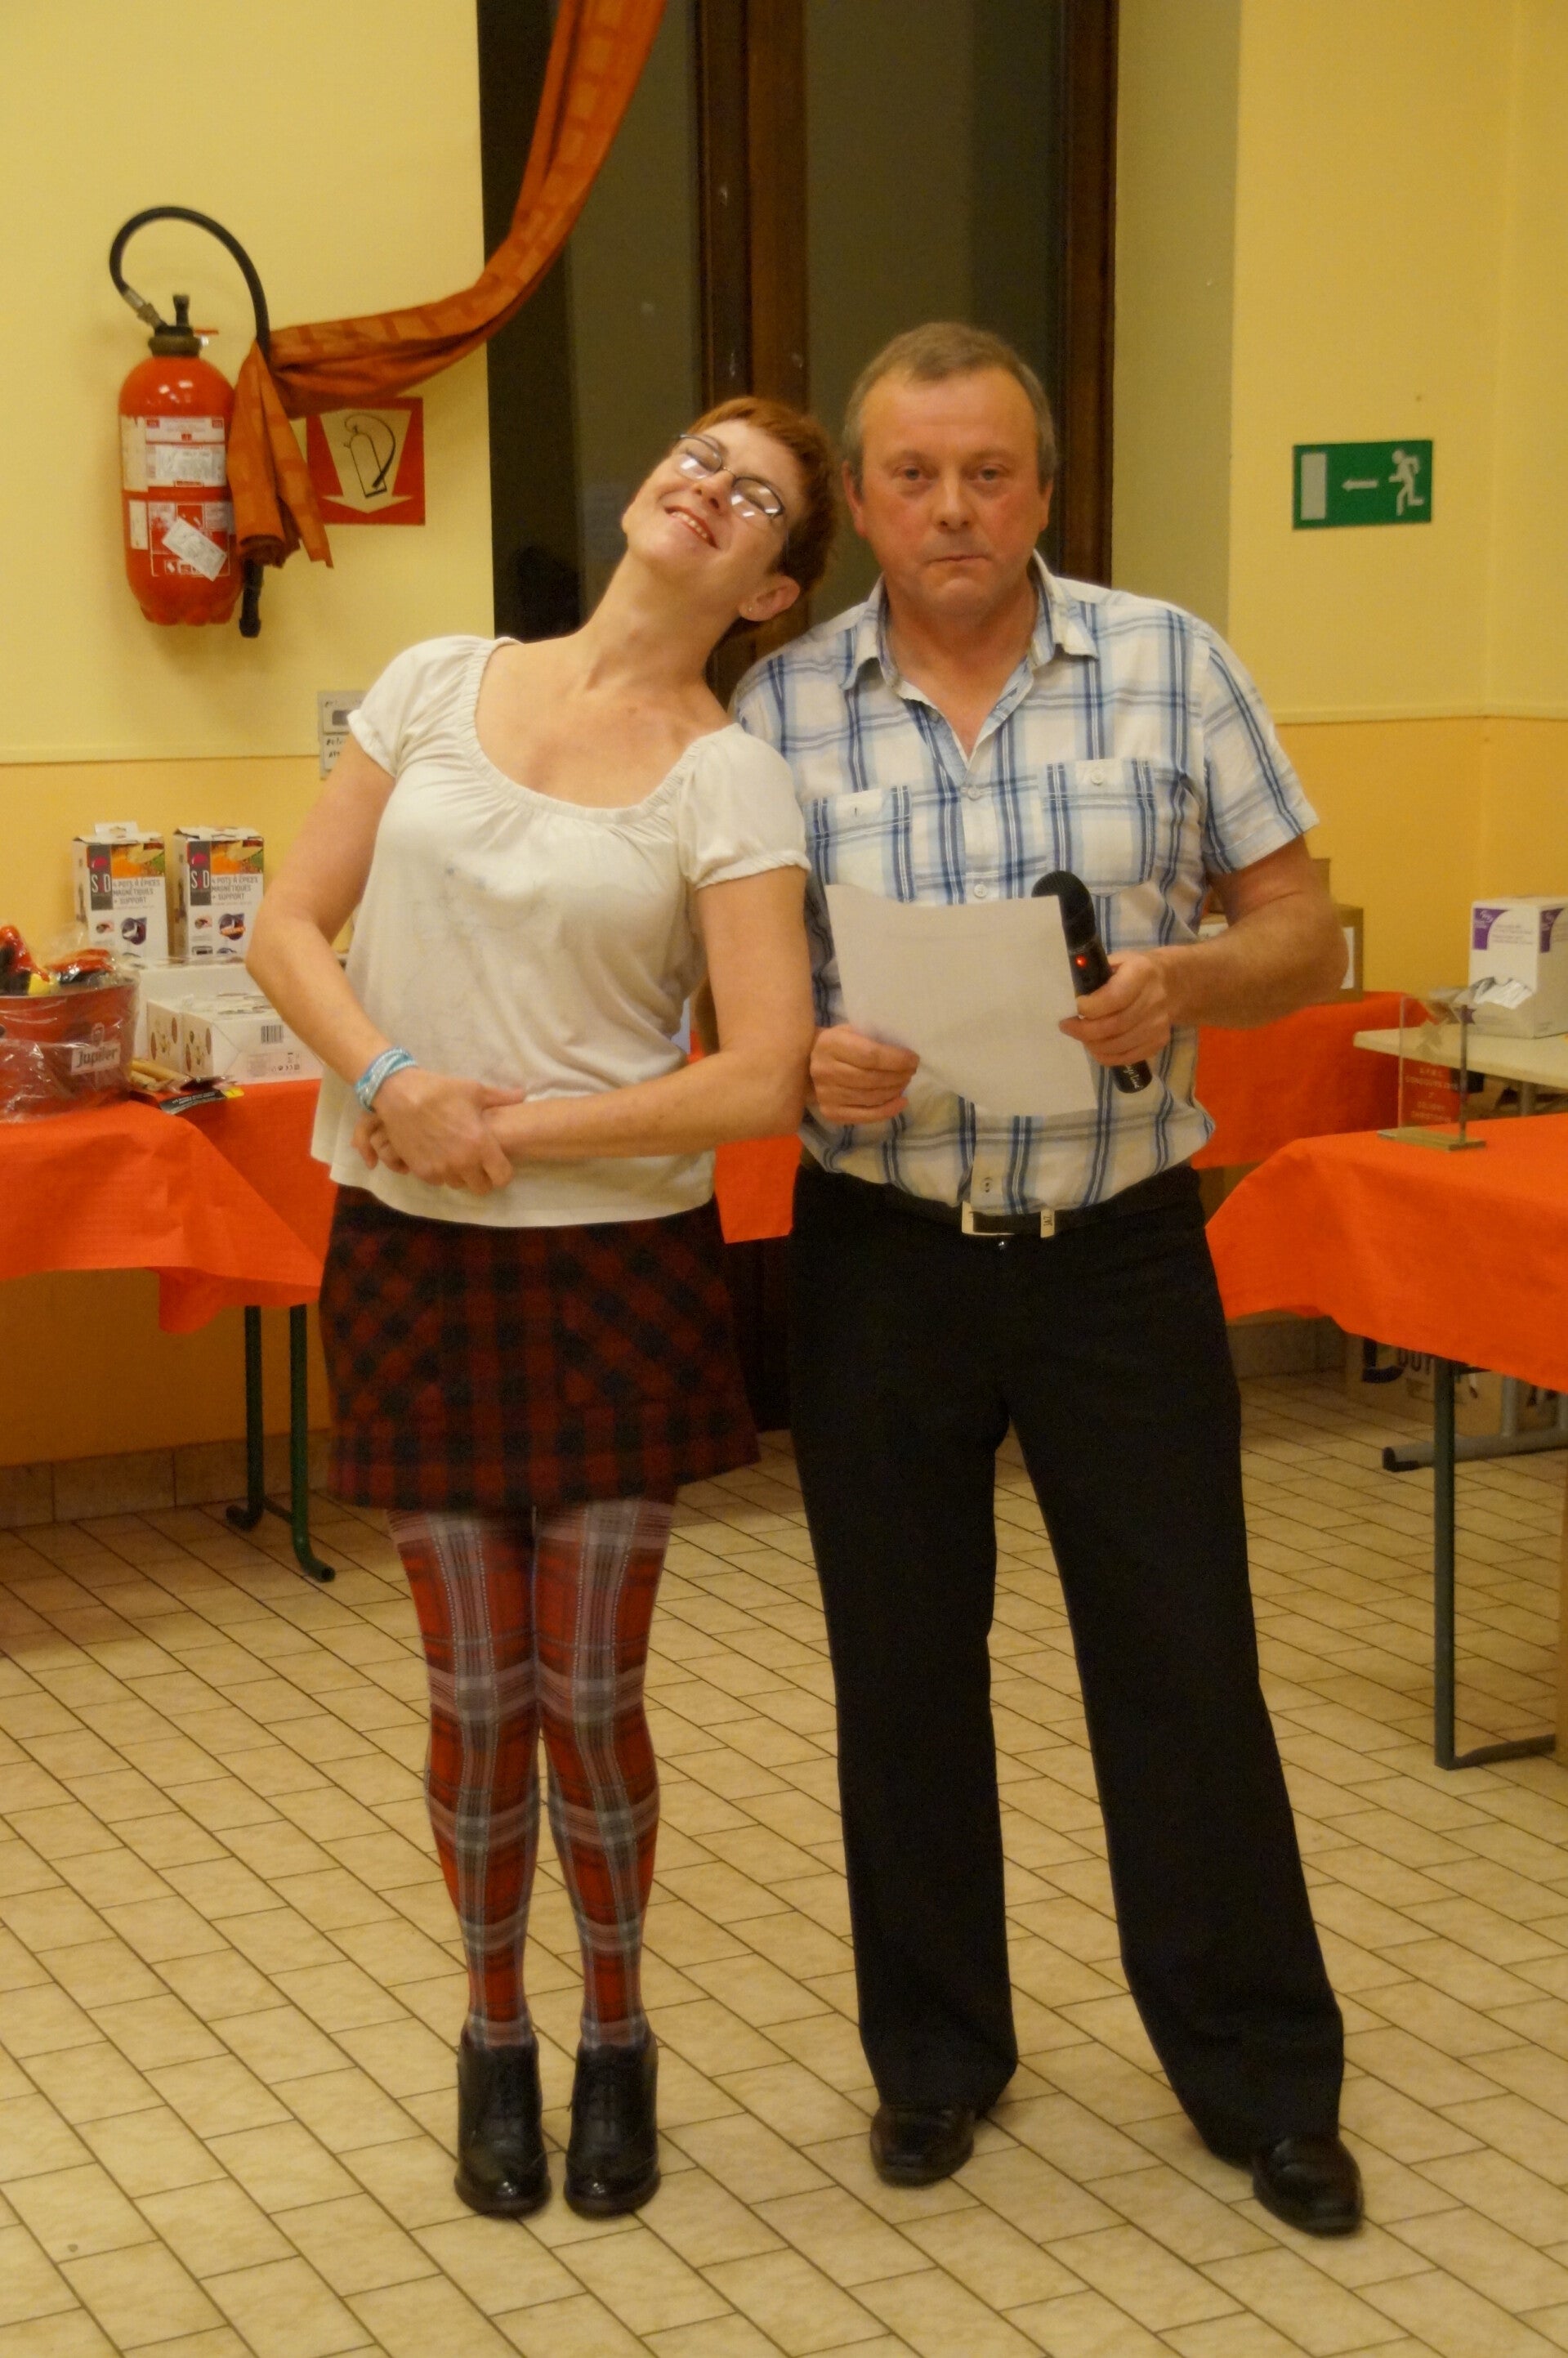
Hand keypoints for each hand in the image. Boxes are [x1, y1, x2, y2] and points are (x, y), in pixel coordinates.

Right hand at [353, 1069, 524, 1193]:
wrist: (400, 1095)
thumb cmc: (441, 1091)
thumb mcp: (474, 1091)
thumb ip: (500, 1097)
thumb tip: (522, 1094)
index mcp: (480, 1146)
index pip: (502, 1177)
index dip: (503, 1172)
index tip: (498, 1163)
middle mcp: (462, 1163)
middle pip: (481, 1188)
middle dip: (482, 1177)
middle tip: (477, 1163)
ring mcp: (441, 1169)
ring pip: (458, 1185)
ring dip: (460, 1175)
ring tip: (456, 1156)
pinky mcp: (421, 1171)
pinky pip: (437, 1181)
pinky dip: (440, 1172)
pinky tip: (438, 1156)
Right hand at [809, 1025, 918, 1124]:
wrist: (804, 1064)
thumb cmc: (837, 1044)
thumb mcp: (850, 1031)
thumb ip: (871, 1037)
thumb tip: (904, 1051)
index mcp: (831, 1044)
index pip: (870, 1055)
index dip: (896, 1059)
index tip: (913, 1059)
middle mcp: (825, 1070)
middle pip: (872, 1078)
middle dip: (899, 1075)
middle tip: (911, 1071)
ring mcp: (826, 1094)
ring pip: (871, 1097)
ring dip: (895, 1090)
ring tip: (905, 1081)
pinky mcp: (830, 1112)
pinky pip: (866, 1116)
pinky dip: (888, 1110)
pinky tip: (901, 1102)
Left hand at [1059, 952, 1172, 1066]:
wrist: (1170, 984)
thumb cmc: (1134, 970)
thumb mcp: (1117, 960)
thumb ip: (1097, 975)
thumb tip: (1071, 996)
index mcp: (1141, 973)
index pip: (1113, 998)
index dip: (1090, 1007)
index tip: (1076, 1007)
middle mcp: (1154, 1000)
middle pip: (1114, 1025)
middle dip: (1084, 1030)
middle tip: (1068, 1027)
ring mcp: (1158, 1024)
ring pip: (1118, 1045)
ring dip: (1093, 1044)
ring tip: (1081, 1036)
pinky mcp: (1158, 1042)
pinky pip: (1127, 1057)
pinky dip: (1106, 1055)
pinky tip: (1095, 1046)